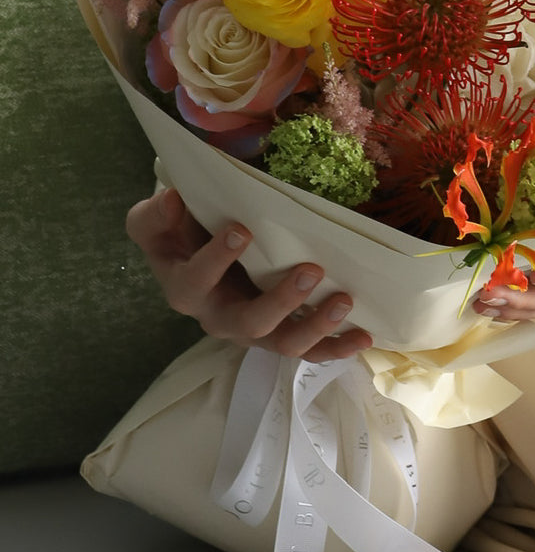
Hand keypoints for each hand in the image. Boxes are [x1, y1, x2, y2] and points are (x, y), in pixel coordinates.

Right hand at [126, 188, 372, 361]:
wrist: (195, 255)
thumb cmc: (179, 235)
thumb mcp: (155, 223)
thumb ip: (155, 215)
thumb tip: (173, 200)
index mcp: (187, 291)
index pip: (197, 281)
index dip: (216, 259)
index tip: (241, 229)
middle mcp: (220, 319)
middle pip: (250, 322)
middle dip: (282, 300)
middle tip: (311, 268)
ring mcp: (254, 331)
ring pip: (284, 343)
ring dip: (316, 326)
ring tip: (344, 299)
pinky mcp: (281, 335)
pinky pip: (310, 350)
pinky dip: (336, 347)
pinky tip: (363, 335)